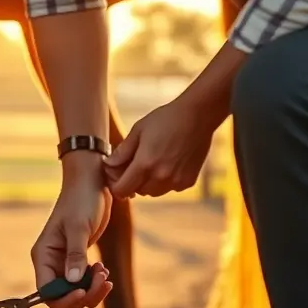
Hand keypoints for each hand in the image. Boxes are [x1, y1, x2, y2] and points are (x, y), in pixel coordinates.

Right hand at [31, 154, 114, 307]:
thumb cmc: (81, 199)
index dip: (63, 298)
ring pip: (75, 292)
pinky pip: (84, 282)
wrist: (92, 183)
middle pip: (62, 296)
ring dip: (92, 289)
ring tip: (105, 273)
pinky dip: (95, 282)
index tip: (82, 290)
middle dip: (83, 294)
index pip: (46, 291)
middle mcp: (50, 262)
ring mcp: (64, 263)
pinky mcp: (78, 259)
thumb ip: (76, 255)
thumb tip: (73, 282)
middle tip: (102, 280)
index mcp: (43, 256)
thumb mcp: (79, 227)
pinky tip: (104, 270)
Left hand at [104, 97, 220, 199]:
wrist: (198, 116)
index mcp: (145, 164)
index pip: (122, 190)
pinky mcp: (188, 181)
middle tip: (134, 165)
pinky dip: (165, 181)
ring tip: (152, 162)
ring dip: (148, 183)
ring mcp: (176, 181)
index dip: (116, 185)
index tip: (116, 176)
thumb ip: (122, 151)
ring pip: (153, 192)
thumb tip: (109, 165)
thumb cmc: (166, 119)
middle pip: (138, 192)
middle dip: (133, 181)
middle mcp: (160, 176)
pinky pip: (169, 188)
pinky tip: (168, 163)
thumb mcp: (138, 130)